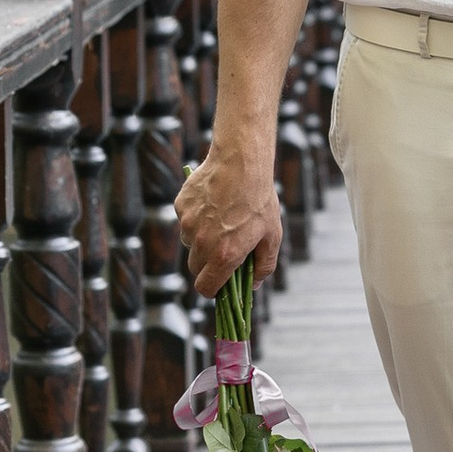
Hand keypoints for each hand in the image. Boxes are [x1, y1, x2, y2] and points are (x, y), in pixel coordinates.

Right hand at [175, 139, 284, 295]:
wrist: (241, 162)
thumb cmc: (260, 200)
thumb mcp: (272, 236)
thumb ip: (263, 266)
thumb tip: (253, 285)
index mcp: (224, 255)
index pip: (205, 288)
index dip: (211, 289)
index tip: (219, 284)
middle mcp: (201, 243)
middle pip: (195, 267)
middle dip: (208, 264)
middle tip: (224, 248)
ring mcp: (188, 224)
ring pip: (189, 243)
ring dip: (200, 239)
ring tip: (221, 220)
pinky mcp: (180, 206)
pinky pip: (185, 221)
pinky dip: (195, 218)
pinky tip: (212, 203)